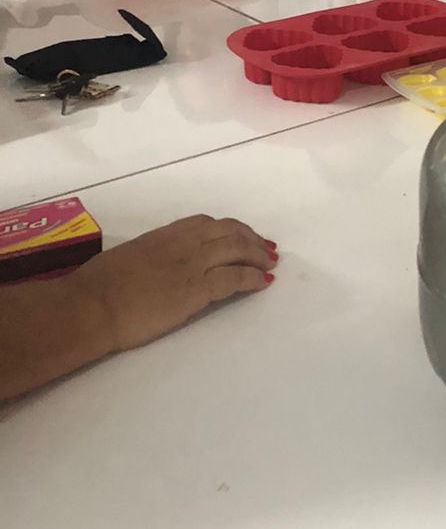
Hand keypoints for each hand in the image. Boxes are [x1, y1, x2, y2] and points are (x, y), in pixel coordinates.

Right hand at [72, 215, 276, 353]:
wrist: (92, 305)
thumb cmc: (98, 285)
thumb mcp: (129, 257)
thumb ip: (151, 256)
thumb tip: (158, 265)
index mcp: (165, 234)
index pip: (207, 223)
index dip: (231, 228)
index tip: (242, 234)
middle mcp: (184, 243)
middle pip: (230, 232)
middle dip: (252, 239)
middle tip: (267, 249)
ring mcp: (193, 264)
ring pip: (238, 250)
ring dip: (258, 256)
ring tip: (271, 264)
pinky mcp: (197, 290)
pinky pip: (235, 278)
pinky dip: (253, 278)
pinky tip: (263, 283)